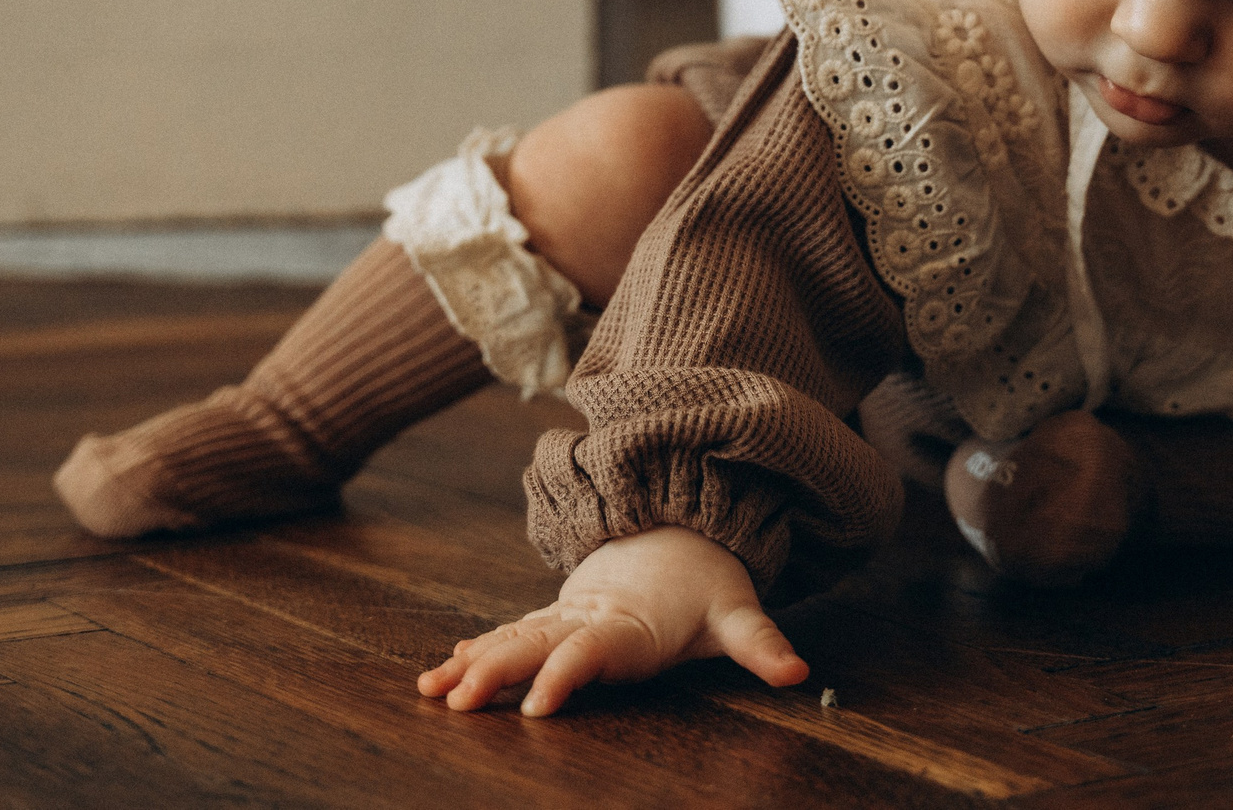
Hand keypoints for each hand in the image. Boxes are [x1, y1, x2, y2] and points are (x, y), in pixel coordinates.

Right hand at [415, 526, 806, 716]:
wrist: (679, 528)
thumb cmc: (706, 582)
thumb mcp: (738, 611)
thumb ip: (762, 644)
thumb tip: (799, 672)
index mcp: (628, 624)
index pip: (590, 651)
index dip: (565, 675)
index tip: (536, 705)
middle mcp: (589, 618)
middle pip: (536, 644)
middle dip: (494, 672)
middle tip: (456, 701)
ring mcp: (566, 615)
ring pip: (513, 637)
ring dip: (474, 662)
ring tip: (433, 687)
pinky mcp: (556, 617)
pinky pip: (510, 633)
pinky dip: (478, 649)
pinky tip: (446, 667)